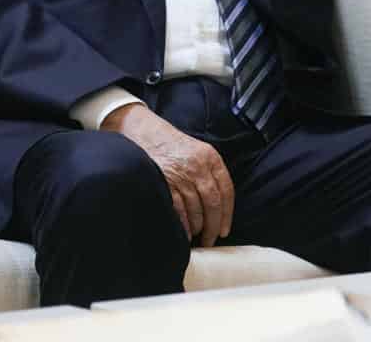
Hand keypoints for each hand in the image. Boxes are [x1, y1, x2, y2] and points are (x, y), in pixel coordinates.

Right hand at [103, 102, 233, 245]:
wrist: (142, 131)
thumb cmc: (171, 145)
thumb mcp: (197, 151)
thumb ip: (209, 172)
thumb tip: (218, 206)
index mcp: (210, 157)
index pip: (226, 190)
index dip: (227, 213)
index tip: (224, 229)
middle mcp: (198, 166)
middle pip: (213, 203)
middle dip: (213, 225)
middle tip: (211, 239)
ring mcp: (180, 175)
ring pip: (195, 209)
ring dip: (197, 227)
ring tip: (196, 236)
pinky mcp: (163, 182)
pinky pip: (178, 210)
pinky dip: (182, 225)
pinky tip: (183, 234)